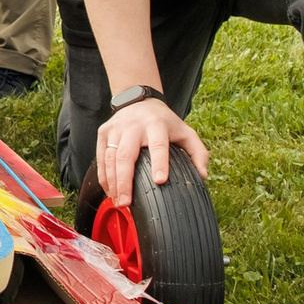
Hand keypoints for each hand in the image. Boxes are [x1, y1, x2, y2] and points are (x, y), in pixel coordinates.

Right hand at [95, 98, 209, 206]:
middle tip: (126, 203)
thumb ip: (198, 153)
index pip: (158, 145)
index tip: (160, 180)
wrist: (139, 100)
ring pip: (110, 158)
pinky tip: (110, 191)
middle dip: (125, 181)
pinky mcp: (104, 133)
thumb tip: (202, 176)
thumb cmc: (164, 122)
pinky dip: (104, 176)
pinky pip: (101, 158)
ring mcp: (116, 129)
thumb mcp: (185, 132)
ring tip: (118, 201)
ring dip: (113, 182)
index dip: (159, 163)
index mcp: (157, 125)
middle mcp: (134, 126)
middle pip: (125, 155)